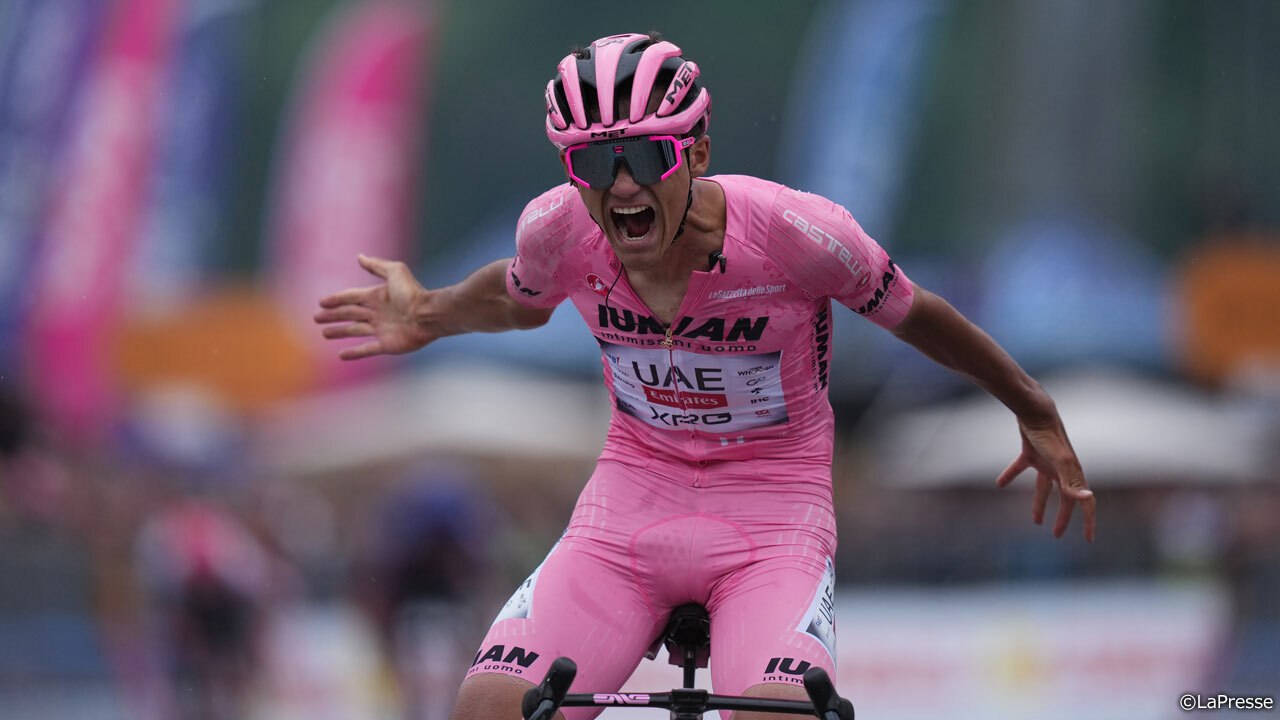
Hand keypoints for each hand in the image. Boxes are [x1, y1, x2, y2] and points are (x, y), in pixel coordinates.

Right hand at [313, 254, 436, 359]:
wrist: (428, 315)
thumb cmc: (413, 293)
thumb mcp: (395, 272)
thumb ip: (377, 265)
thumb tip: (360, 256)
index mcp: (377, 296)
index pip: (351, 297)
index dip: (336, 300)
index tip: (321, 302)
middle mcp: (377, 313)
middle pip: (349, 314)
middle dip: (332, 316)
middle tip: (316, 318)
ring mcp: (382, 330)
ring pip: (354, 331)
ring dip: (339, 332)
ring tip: (325, 333)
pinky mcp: (387, 345)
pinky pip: (366, 349)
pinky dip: (354, 353)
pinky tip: (341, 354)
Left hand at [996, 415, 1095, 541]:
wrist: (1035, 411)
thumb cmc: (1049, 437)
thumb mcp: (1060, 462)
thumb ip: (1072, 482)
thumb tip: (1088, 498)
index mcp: (1072, 475)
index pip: (1085, 502)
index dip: (1089, 521)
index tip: (1089, 539)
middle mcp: (1061, 470)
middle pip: (1064, 499)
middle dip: (1062, 518)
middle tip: (1056, 535)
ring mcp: (1046, 461)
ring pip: (1044, 488)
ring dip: (1040, 504)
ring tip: (1035, 521)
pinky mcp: (1030, 453)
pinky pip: (1020, 468)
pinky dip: (1010, 475)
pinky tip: (1000, 483)